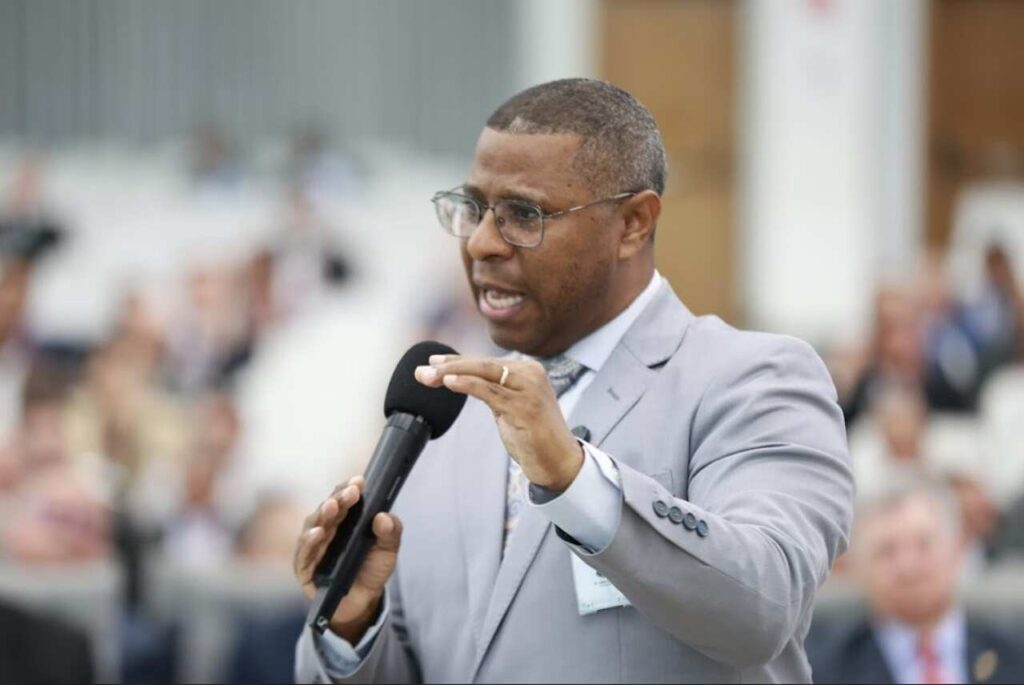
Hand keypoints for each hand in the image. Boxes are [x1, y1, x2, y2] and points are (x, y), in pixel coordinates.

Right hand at [294, 476, 402, 642]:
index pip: (344, 499)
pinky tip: (317, 533)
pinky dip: (309, 542)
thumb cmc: (371, 570)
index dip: (350, 489)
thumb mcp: (388, 551)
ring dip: (323, 515)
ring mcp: (313, 547)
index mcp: (344, 520)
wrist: (362, 603)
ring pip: (314, 526)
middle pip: (329, 509)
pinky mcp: (304, 568)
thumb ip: (391, 533)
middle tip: (351, 492)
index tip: (360, 481)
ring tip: (332, 507)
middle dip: (339, 499)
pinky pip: (304, 553)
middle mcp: (326, 529)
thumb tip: (384, 517)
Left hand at [415, 355, 583, 491]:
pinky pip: (489, 391)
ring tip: (427, 377)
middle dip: (449, 365)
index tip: (433, 363)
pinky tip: (449, 382)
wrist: (559, 462)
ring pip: (483, 373)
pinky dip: (467, 384)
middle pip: (482, 363)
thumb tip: (461, 378)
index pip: (486, 362)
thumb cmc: (534, 436)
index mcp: (528, 371)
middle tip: (422, 370)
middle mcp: (530, 374)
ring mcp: (529, 389)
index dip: (458, 361)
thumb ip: (493, 391)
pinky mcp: (524, 407)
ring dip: (451, 374)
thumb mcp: (511, 406)